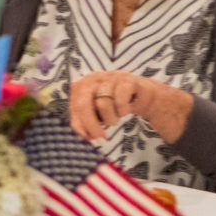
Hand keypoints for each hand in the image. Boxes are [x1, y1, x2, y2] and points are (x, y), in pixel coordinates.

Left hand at [69, 71, 193, 144]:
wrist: (142, 95)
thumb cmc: (115, 105)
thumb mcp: (98, 113)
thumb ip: (87, 122)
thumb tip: (83, 137)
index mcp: (81, 86)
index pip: (73, 105)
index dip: (77, 123)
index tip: (85, 138)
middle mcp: (92, 79)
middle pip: (83, 104)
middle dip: (91, 124)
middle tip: (100, 138)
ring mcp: (109, 77)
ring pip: (103, 104)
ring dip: (111, 118)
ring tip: (116, 118)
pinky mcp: (126, 80)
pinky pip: (120, 100)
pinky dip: (123, 110)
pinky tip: (125, 110)